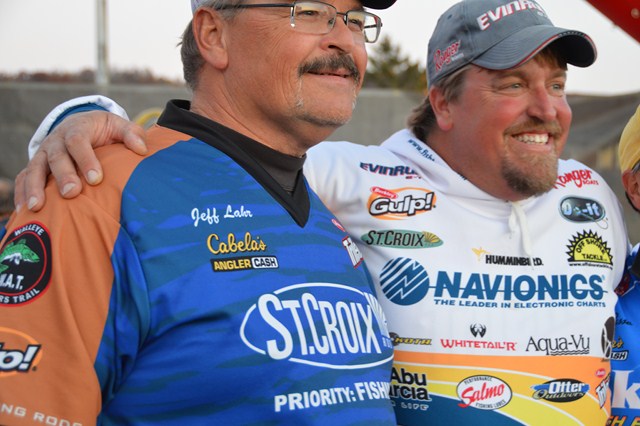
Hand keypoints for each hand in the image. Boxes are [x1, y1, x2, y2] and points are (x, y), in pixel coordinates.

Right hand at [15, 111, 147, 211]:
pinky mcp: (35, 167)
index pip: (79, 142)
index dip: (86, 159)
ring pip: (34, 169)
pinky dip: (21, 193)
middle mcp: (56, 141)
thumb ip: (131, 134)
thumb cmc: (103, 130)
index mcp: (77, 129)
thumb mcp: (118, 125)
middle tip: (71, 193)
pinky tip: (24, 211)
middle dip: (63, 175)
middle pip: (57, 158)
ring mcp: (43, 154)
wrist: (80, 125)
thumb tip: (141, 149)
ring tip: (38, 206)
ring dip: (35, 187)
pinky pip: (23, 178)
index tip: (96, 178)